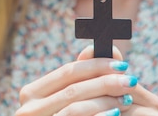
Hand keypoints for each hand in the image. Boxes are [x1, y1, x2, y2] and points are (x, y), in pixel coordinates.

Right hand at [16, 45, 157, 115]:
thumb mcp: (68, 98)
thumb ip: (80, 76)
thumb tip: (97, 48)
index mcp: (31, 93)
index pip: (67, 72)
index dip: (96, 65)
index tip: (122, 64)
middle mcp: (27, 109)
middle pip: (73, 88)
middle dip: (105, 81)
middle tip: (130, 79)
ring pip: (75, 106)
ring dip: (105, 100)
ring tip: (127, 98)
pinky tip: (115, 114)